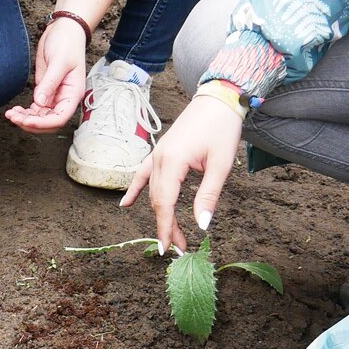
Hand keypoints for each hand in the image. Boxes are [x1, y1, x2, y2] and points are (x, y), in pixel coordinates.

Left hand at [4, 16, 88, 132]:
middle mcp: (65, 98)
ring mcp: (55, 95)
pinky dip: (26, 112)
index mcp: (73, 93)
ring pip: (41, 117)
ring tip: (11, 114)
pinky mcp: (45, 90)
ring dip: (26, 119)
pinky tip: (16, 110)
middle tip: (14, 117)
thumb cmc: (67, 43)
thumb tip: (39, 102)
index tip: (26, 121)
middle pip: (49, 121)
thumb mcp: (59, 62)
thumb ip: (49, 83)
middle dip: (31, 123)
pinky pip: (36, 108)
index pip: (60, 118)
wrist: (64, 30)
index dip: (43, 123)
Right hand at [122, 94, 245, 253]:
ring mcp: (157, 153)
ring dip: (159, 213)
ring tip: (168, 234)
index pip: (164, 203)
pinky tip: (126, 204)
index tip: (170, 248)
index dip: (166, 227)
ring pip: (152, 190)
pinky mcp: (160, 151)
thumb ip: (208, 195)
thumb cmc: (222, 129)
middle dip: (166, 225)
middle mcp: (159, 158)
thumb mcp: (221, 165)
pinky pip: (143, 174)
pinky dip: (136, 190)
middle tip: (178, 246)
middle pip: (157, 200)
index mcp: (172, 161)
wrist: (218, 100)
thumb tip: (202, 224)